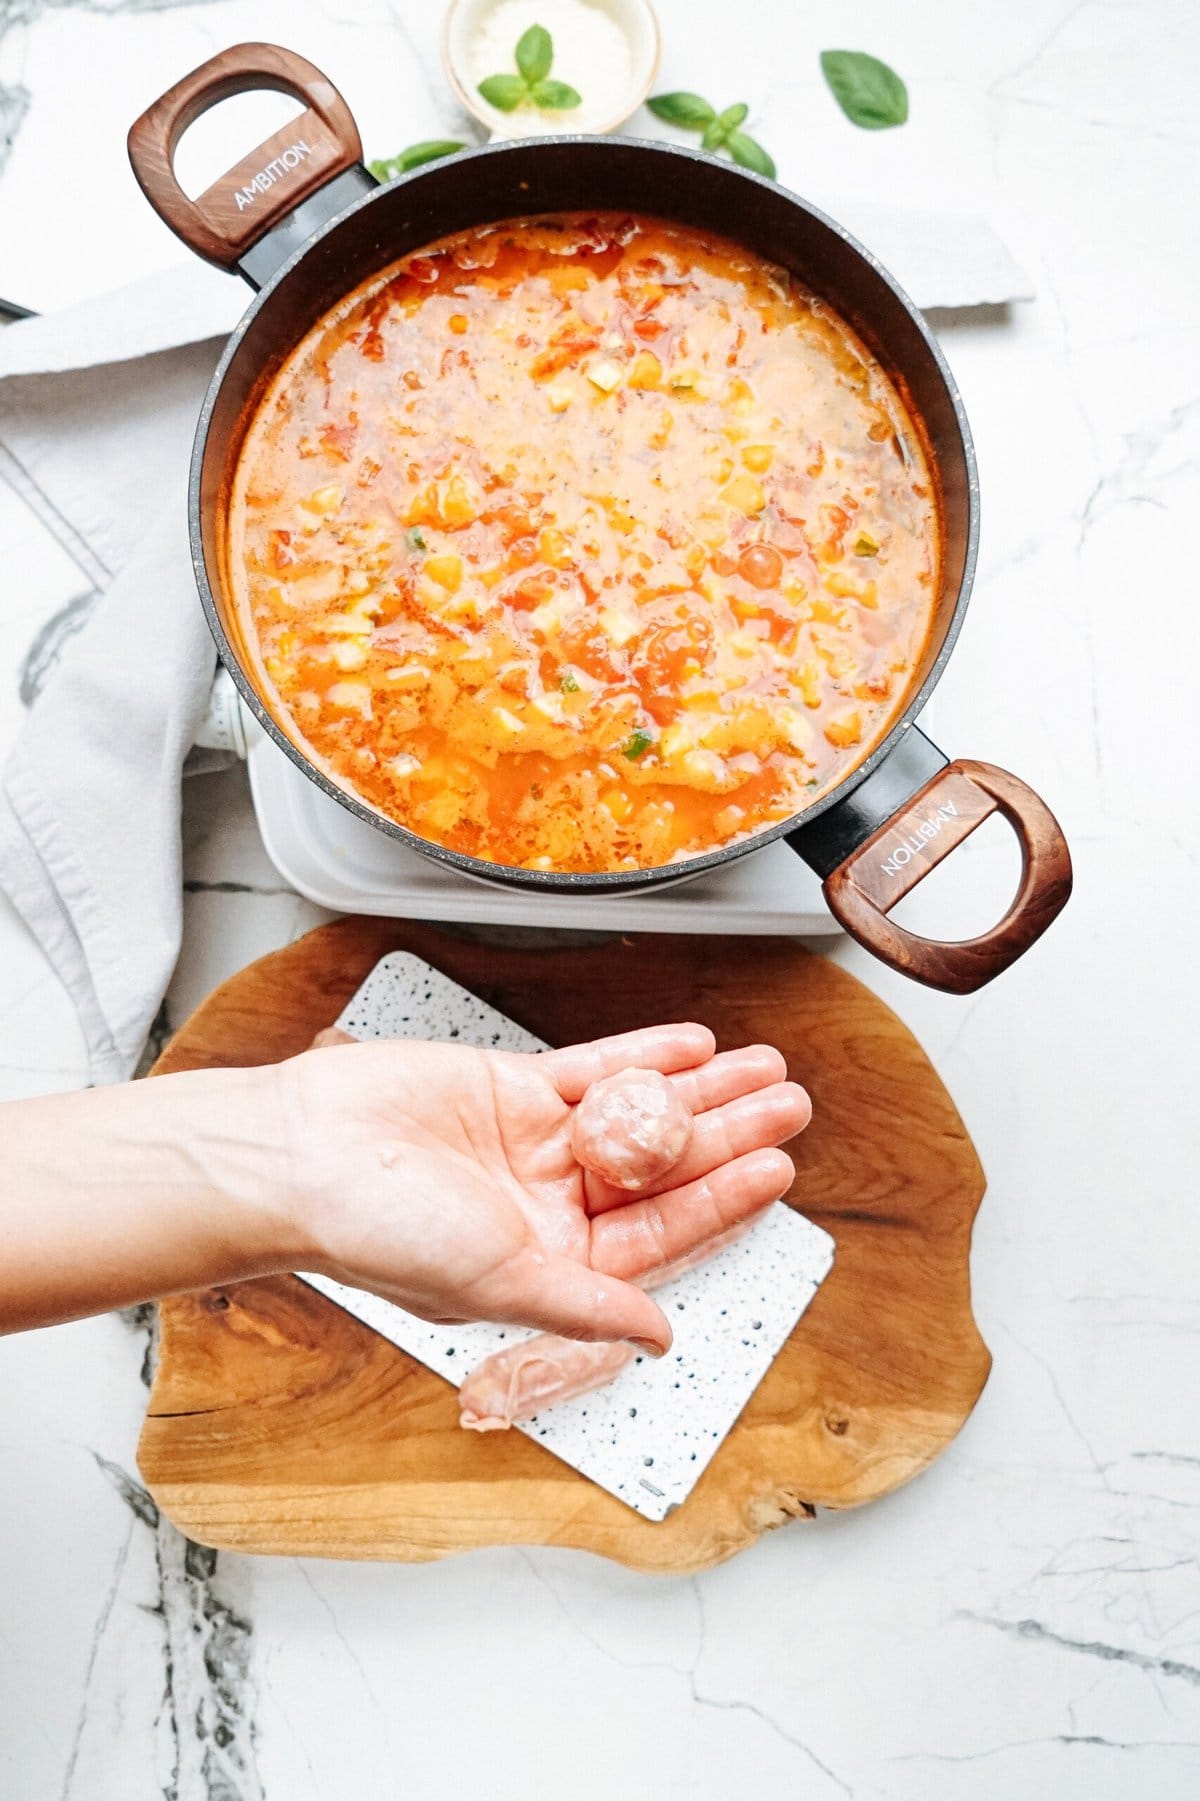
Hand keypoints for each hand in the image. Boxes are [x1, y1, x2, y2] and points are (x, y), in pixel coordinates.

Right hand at [283, 1023, 810, 1353]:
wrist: (300, 1156)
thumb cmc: (377, 1233)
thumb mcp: (497, 1279)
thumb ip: (584, 1304)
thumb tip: (660, 1338)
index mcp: (552, 1263)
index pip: (662, 1232)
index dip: (724, 1201)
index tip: (778, 1170)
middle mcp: (548, 1205)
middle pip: (663, 1167)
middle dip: (728, 1134)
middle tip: (791, 1104)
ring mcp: (531, 1144)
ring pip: (638, 1113)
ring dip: (699, 1091)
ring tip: (763, 1066)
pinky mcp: (507, 1090)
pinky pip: (591, 1069)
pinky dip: (642, 1056)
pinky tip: (691, 1045)